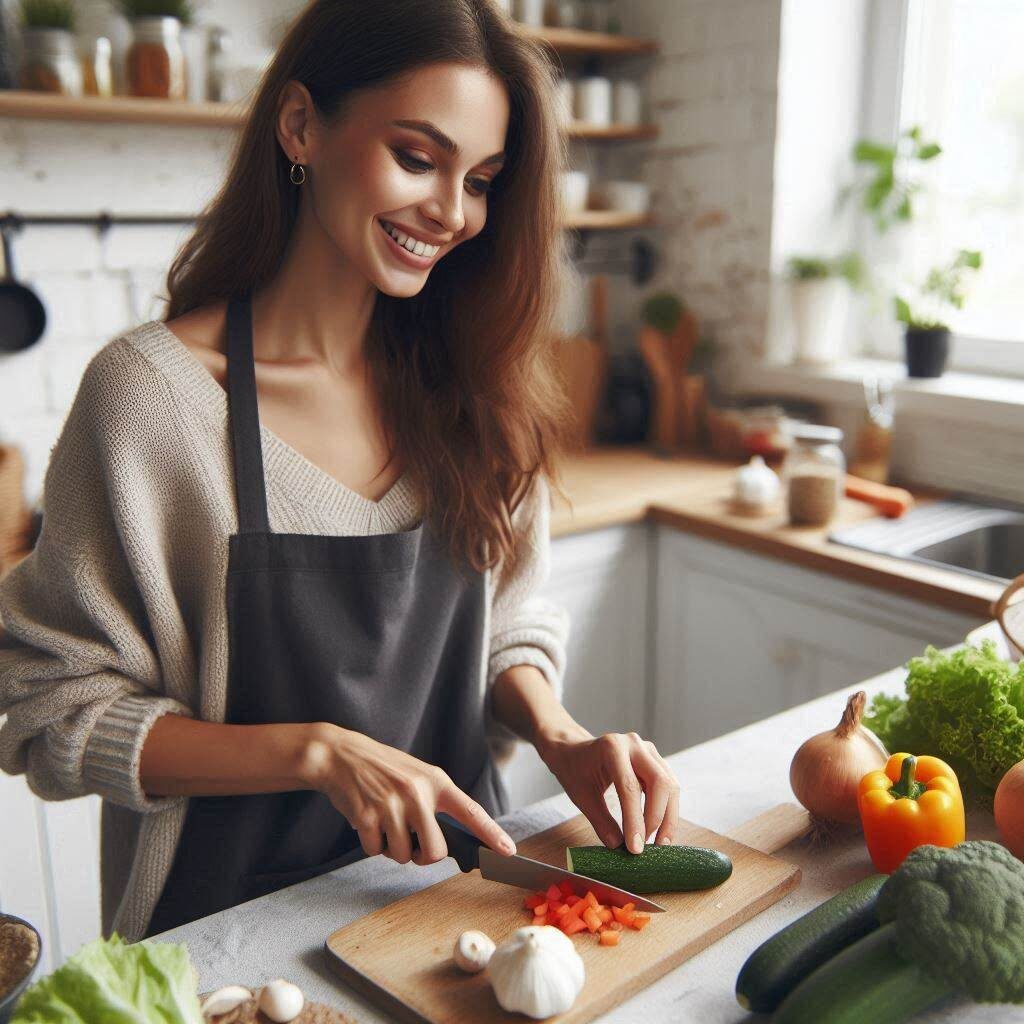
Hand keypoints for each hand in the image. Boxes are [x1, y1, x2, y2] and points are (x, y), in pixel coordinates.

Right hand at [301, 723, 516, 865]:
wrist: (341, 755)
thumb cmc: (383, 769)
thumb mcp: (417, 776)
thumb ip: (434, 803)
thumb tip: (445, 844)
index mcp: (435, 782)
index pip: (471, 811)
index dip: (491, 833)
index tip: (508, 851)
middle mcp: (418, 793)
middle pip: (435, 851)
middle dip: (423, 857)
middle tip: (412, 844)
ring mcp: (392, 804)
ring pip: (403, 855)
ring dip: (393, 849)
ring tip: (385, 824)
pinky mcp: (367, 816)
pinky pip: (375, 850)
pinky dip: (371, 844)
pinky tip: (367, 822)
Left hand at [540, 728, 680, 852]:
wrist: (574, 750)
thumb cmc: (576, 770)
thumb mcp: (582, 796)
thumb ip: (601, 821)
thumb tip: (619, 846)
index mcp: (612, 748)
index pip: (630, 787)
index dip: (635, 819)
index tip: (635, 847)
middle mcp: (634, 745)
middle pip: (659, 783)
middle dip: (657, 818)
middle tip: (647, 846)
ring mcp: (648, 750)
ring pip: (670, 785)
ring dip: (667, 817)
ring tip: (657, 843)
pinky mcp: (655, 759)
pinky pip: (669, 786)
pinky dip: (667, 809)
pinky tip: (659, 829)